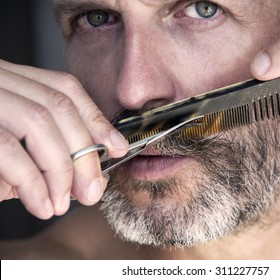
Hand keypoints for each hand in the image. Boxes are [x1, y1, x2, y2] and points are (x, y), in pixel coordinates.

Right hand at [0, 60, 128, 218]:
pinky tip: (42, 204)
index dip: (96, 119)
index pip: (66, 89)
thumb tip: (83, 177)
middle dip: (83, 153)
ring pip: (39, 122)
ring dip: (60, 169)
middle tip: (91, 191)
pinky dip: (32, 181)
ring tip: (63, 202)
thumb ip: (42, 155)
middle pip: (58, 107)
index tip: (117, 148)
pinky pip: (7, 148)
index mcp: (11, 80)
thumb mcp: (10, 148)